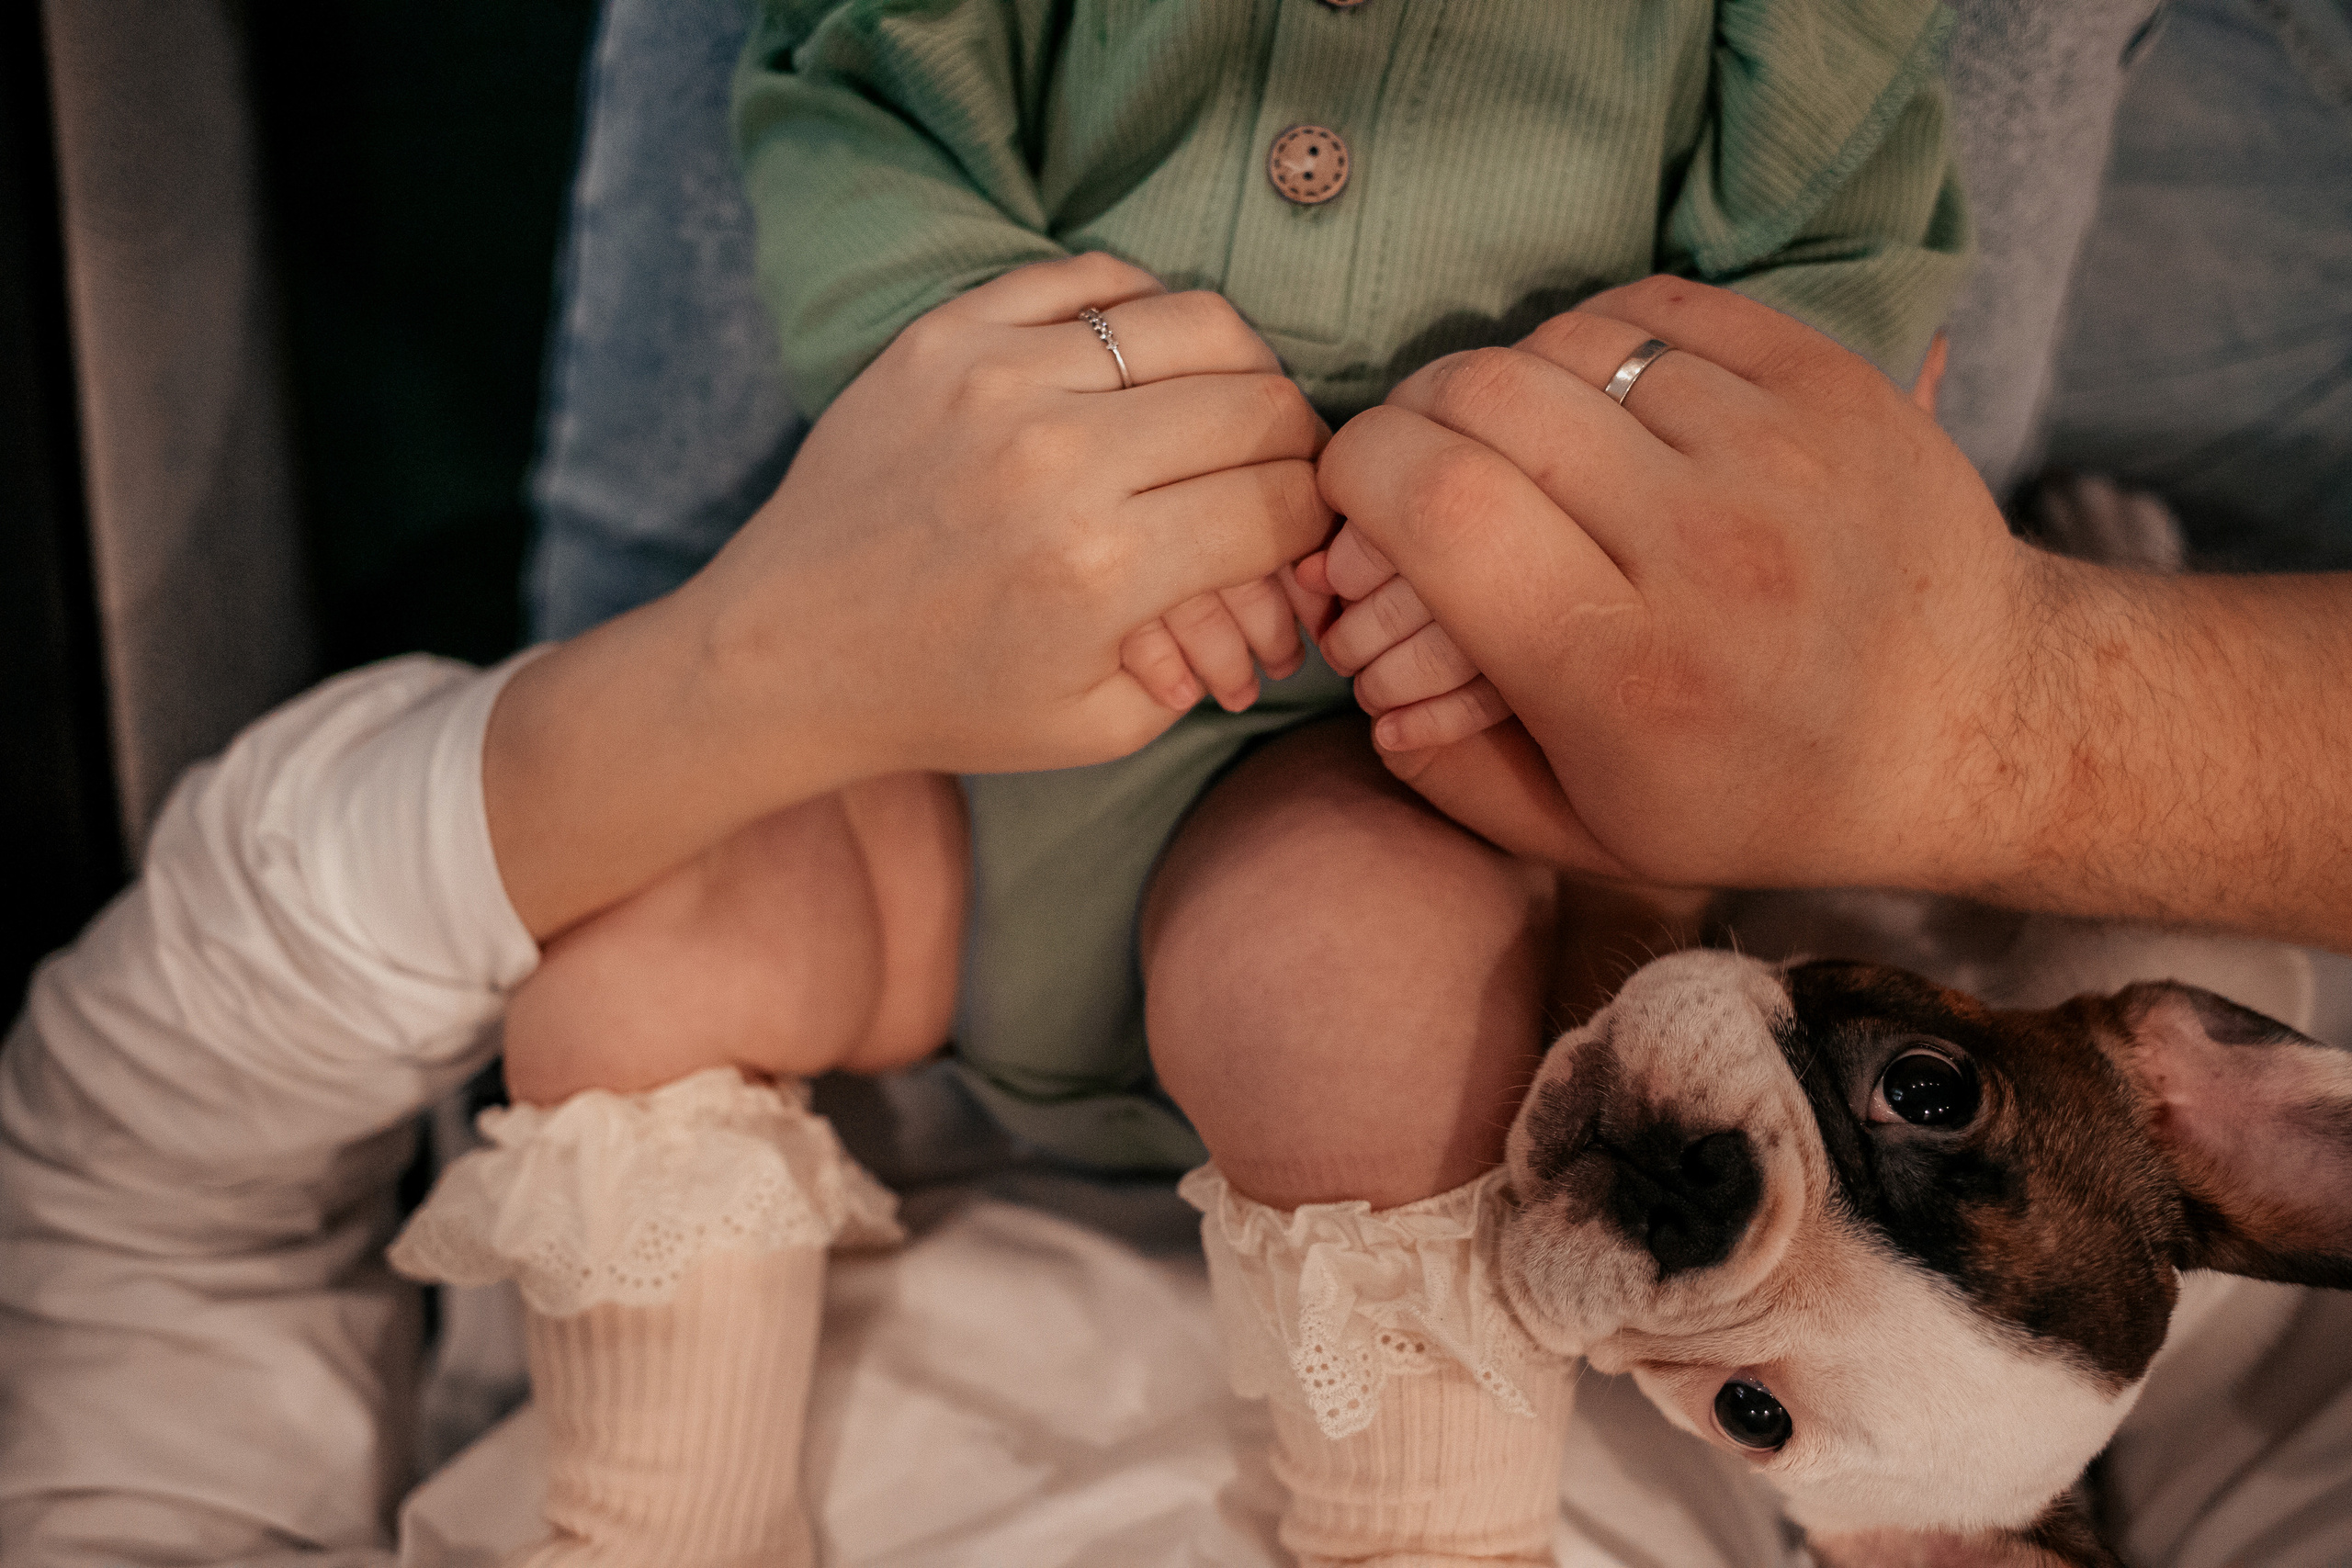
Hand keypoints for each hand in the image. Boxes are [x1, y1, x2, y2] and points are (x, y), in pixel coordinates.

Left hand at [487, 253, 1332, 934]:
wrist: (789, 653)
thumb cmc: (949, 699)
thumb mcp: (1102, 721)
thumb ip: (1214, 645)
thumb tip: (1291, 562)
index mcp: (1102, 571)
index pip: (1279, 503)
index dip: (1315, 520)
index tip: (1304, 531)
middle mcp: (1056, 460)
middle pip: (1259, 405)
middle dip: (1296, 444)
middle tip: (1279, 471)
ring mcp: (996, 379)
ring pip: (1197, 322)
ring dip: (1238, 369)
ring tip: (1223, 411)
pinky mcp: (946, 334)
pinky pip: (1096, 279)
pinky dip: (1145, 313)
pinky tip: (1142, 366)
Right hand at [1303, 323, 1946, 756]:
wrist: (1975, 725)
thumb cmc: (1765, 789)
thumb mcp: (1597, 833)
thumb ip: (1453, 768)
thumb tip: (1357, 678)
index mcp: (1625, 672)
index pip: (1437, 506)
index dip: (1358, 474)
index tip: (1354, 494)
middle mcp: (1703, 549)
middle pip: (1483, 401)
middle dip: (1413, 419)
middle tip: (1419, 462)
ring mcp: (1777, 452)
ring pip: (1564, 345)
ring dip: (1508, 385)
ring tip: (1521, 446)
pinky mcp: (1827, 384)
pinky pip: (1654, 308)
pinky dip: (1595, 342)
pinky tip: (1600, 402)